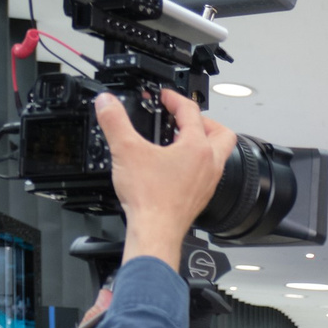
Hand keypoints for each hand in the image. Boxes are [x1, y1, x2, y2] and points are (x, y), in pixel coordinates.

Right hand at [102, 89, 237, 267]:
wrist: (156, 231)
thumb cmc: (150, 199)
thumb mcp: (125, 150)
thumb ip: (114, 121)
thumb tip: (106, 102)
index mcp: (197, 148)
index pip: (192, 112)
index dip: (175, 98)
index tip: (164, 96)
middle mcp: (209, 164)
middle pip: (221, 133)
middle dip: (203, 120)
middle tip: (183, 118)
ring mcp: (209, 182)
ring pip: (217, 154)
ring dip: (201, 141)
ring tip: (178, 139)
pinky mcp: (201, 195)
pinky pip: (207, 172)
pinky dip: (196, 162)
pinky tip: (175, 165)